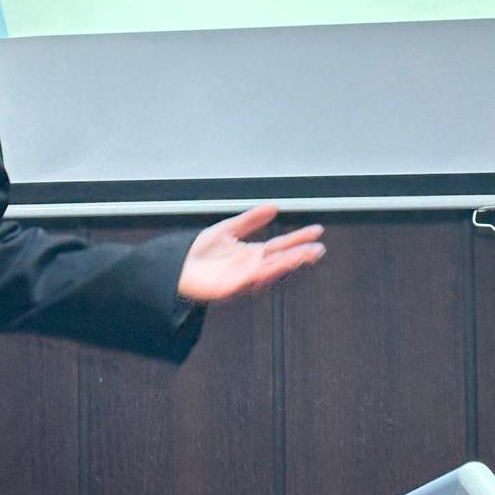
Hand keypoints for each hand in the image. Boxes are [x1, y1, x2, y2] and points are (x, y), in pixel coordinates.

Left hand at [176, 204, 325, 302]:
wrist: (175, 267)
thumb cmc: (198, 253)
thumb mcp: (228, 229)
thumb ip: (250, 220)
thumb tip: (274, 207)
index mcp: (252, 255)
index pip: (281, 246)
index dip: (299, 238)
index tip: (316, 231)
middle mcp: (251, 268)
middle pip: (280, 260)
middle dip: (300, 254)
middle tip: (318, 248)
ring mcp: (242, 279)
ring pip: (270, 270)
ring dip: (288, 263)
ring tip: (304, 255)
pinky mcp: (230, 287)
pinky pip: (249, 279)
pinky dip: (261, 272)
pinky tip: (273, 265)